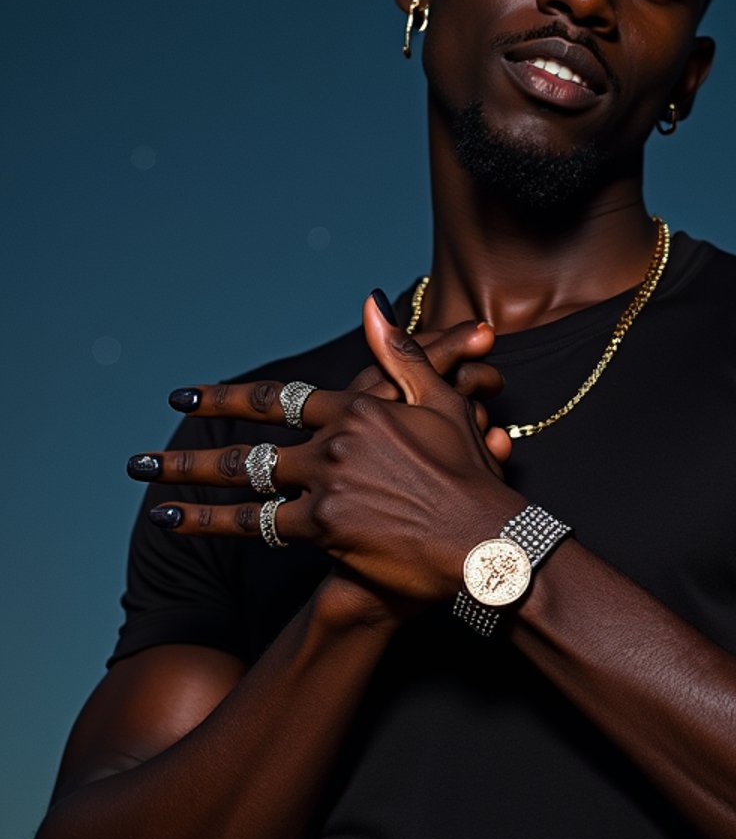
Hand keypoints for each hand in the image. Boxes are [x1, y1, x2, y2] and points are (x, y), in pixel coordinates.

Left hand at [130, 305, 519, 602]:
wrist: (486, 537)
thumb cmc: (471, 475)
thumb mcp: (441, 404)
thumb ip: (400, 353)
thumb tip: (371, 301)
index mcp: (359, 410)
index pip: (281, 399)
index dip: (231, 398)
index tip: (191, 396)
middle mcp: (335, 443)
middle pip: (251, 442)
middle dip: (194, 448)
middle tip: (146, 453)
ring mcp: (328, 485)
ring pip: (246, 482)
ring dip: (191, 485)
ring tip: (152, 486)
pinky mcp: (328, 526)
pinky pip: (260, 525)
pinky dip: (215, 524)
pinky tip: (181, 524)